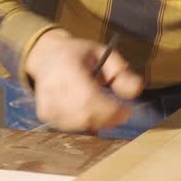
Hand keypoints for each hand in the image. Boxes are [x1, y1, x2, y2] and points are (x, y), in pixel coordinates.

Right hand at [24, 29, 143, 131]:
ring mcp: (47, 103)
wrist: (47, 57)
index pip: (88, 98)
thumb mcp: (104, 53)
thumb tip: (136, 91)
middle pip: (85, 116)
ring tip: (101, 107)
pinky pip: (71, 127)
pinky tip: (86, 110)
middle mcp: (53, 88)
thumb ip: (121, 71)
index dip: (110, 109)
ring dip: (97, 121)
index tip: (127, 111)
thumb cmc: (79, 55)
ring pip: (80, 125)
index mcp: (67, 68)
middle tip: (119, 113)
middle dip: (108, 118)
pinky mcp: (45, 115)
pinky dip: (84, 123)